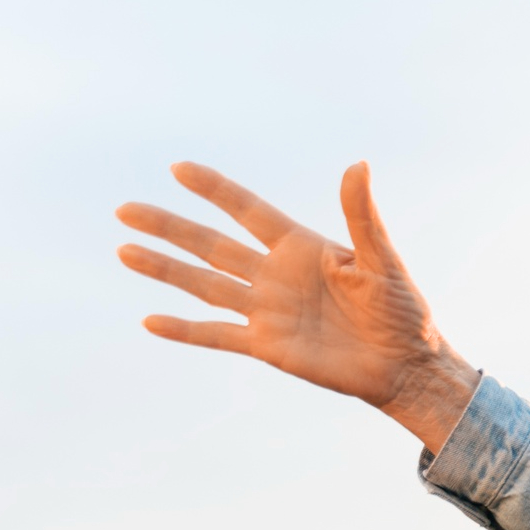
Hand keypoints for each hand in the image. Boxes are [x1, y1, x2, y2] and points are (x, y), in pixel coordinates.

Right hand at [117, 162, 479, 452]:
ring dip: (165, 269)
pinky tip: (150, 321)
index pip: (247, 211)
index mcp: (300, 247)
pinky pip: (217, 334)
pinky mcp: (267, 346)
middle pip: (210, 244)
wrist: (406, 365)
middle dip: (169, 227)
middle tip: (125, 209)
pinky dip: (185, 331)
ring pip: (204, 284)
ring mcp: (267, 310)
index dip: (215, 190)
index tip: (178, 168)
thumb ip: (362, 216)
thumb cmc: (403, 310)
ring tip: (123, 251)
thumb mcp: (382, 259)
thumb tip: (358, 165)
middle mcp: (275, 275)